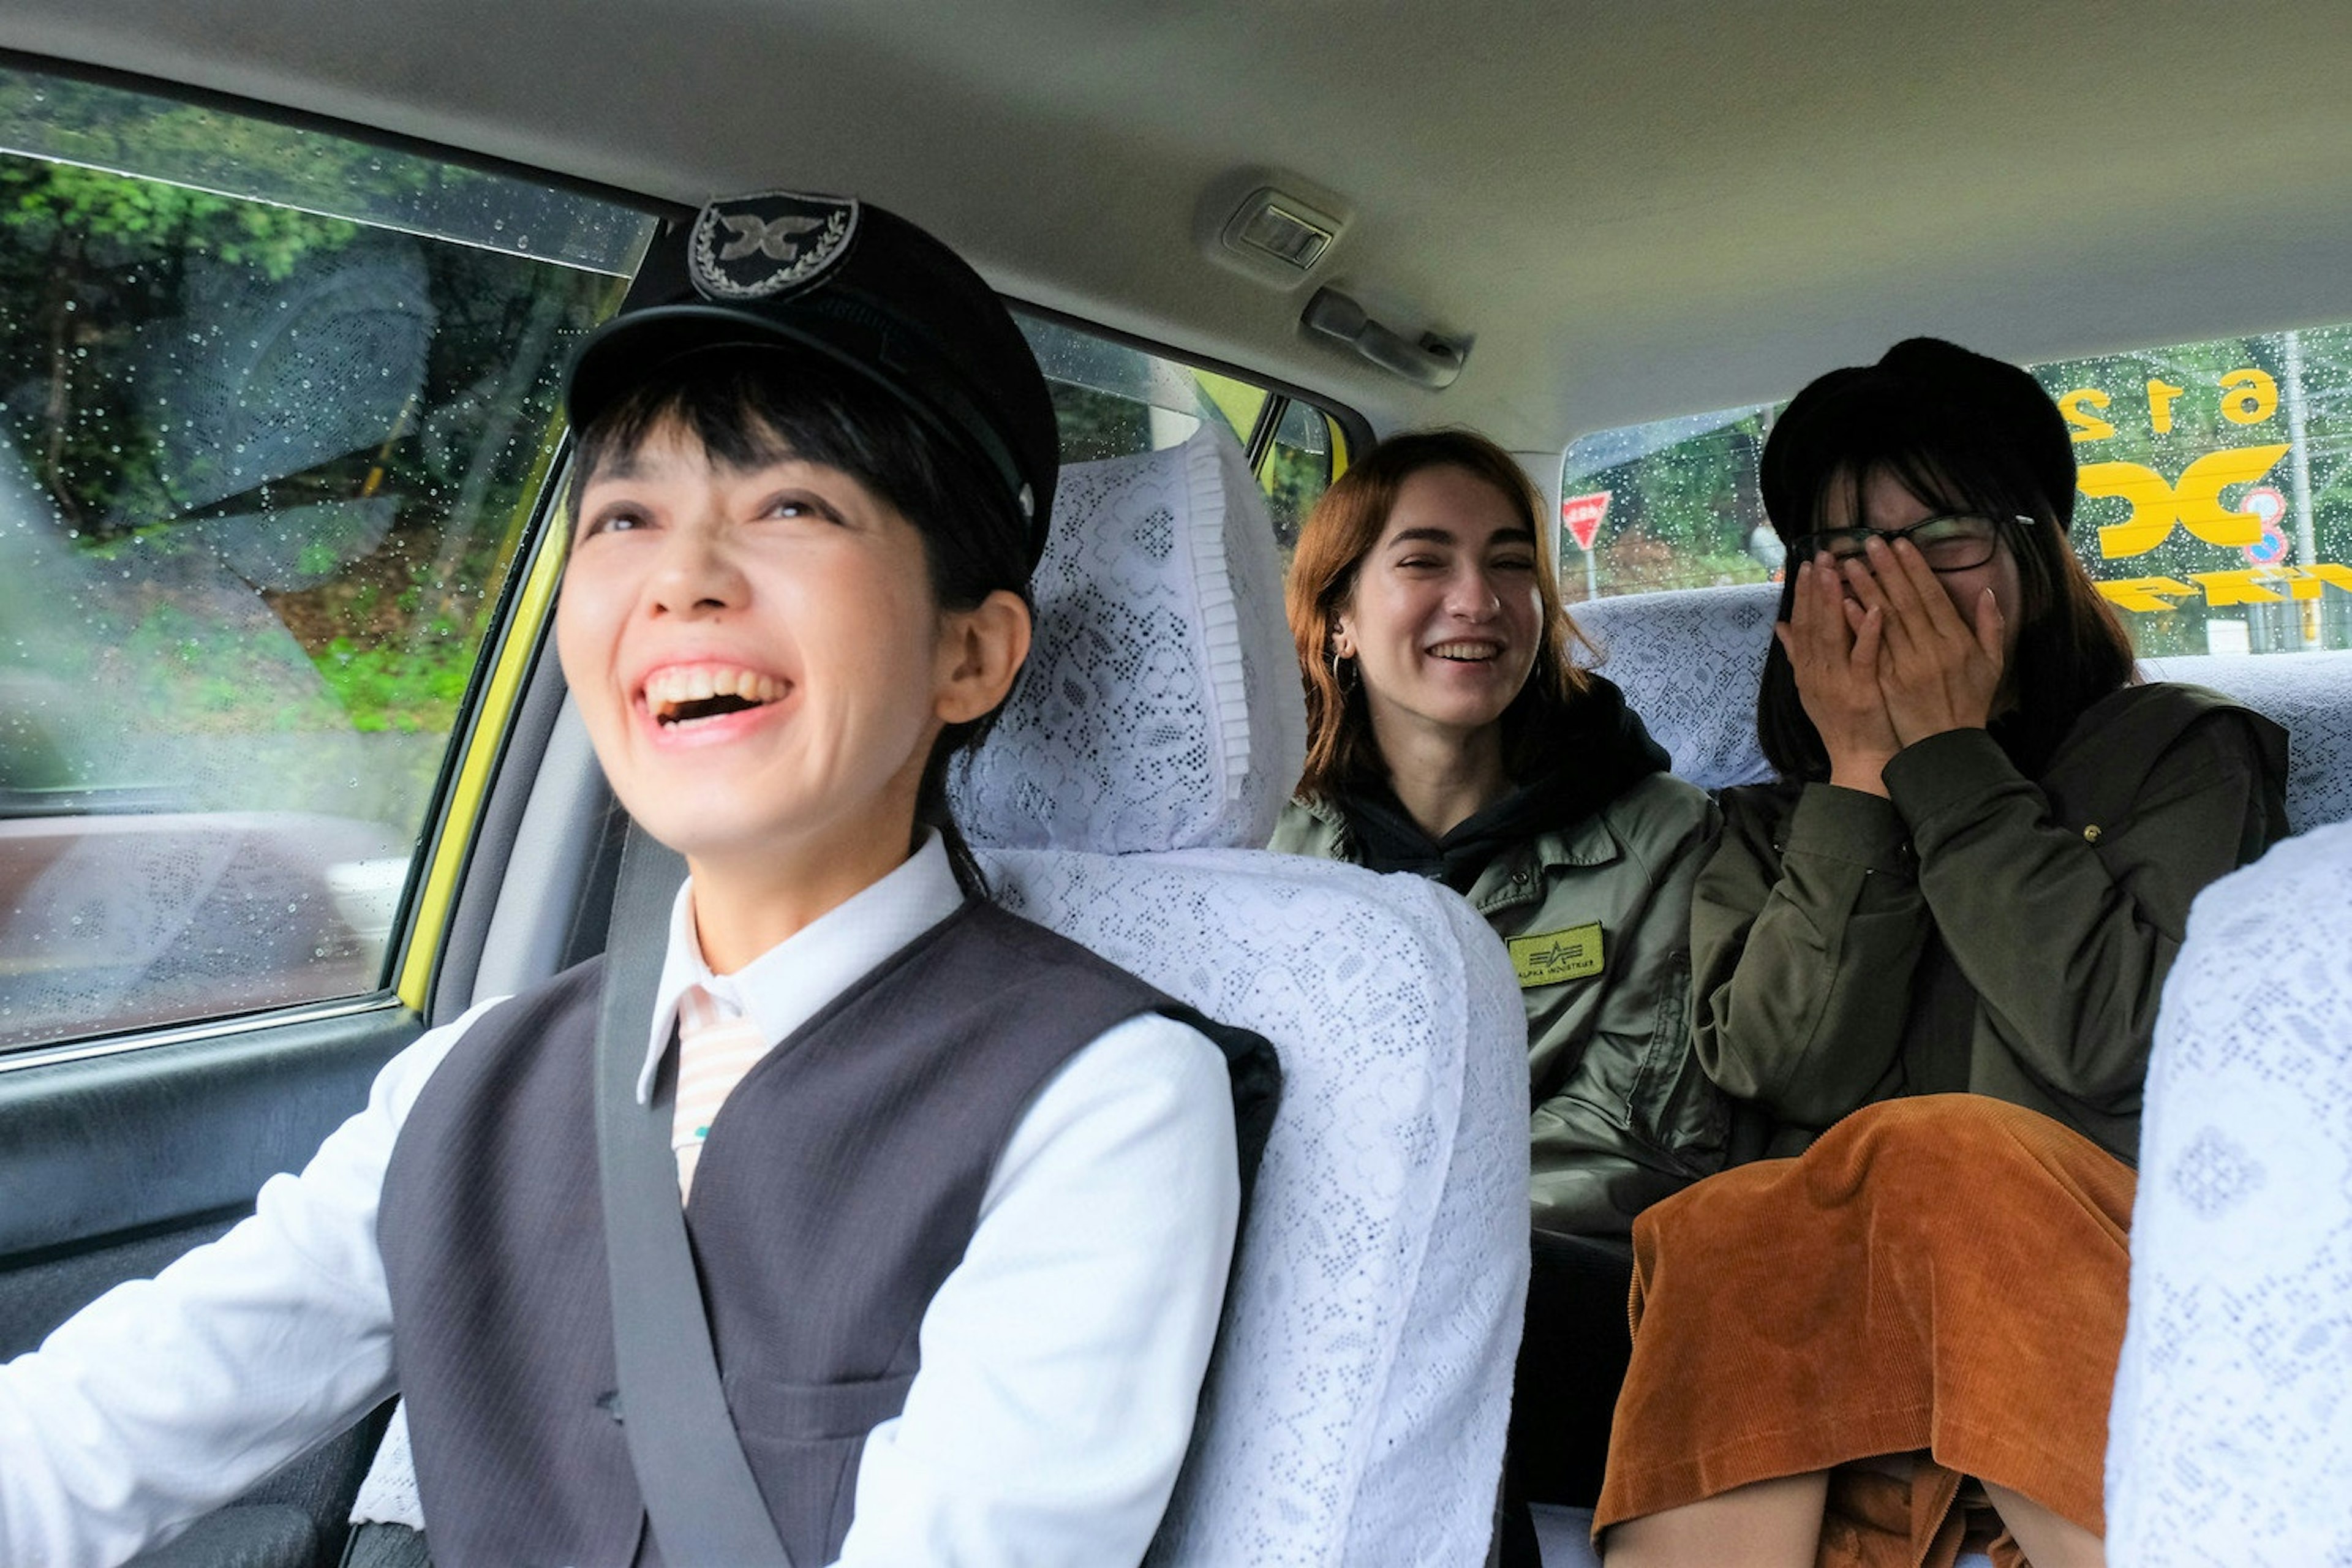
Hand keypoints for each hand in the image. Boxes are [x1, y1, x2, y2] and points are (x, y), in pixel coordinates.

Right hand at [1775, 554, 1900, 794]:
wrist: (1858, 760)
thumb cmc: (1842, 723)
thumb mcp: (1812, 689)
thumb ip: (1797, 655)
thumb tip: (1779, 626)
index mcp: (1807, 670)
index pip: (1801, 624)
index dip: (1802, 594)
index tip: (1806, 565)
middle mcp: (1816, 673)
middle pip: (1813, 624)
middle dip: (1815, 588)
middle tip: (1819, 555)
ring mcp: (1838, 682)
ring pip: (1833, 635)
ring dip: (1834, 601)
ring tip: (1838, 570)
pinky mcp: (1861, 691)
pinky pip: (1863, 657)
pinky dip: (1867, 632)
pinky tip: (1874, 608)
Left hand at [1840, 535, 2004, 746]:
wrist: (1947, 746)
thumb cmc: (1970, 702)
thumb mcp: (1992, 664)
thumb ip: (1991, 626)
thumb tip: (1986, 592)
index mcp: (1958, 641)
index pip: (1932, 596)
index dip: (1914, 568)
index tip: (1900, 544)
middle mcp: (1932, 649)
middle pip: (1906, 602)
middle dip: (1886, 569)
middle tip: (1868, 543)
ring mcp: (1907, 666)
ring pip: (1885, 620)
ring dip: (1867, 590)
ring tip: (1849, 564)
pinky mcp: (1888, 682)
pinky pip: (1872, 648)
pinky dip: (1859, 626)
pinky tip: (1845, 604)